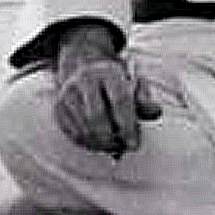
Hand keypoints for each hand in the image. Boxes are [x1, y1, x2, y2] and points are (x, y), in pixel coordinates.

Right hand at [54, 23, 160, 155]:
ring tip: (116, 147)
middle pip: (97, 117)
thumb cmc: (115, 79)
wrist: (84, 66)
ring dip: (101, 145)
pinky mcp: (59, 109)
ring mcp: (68, 94)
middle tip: (125, 148)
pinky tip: (101, 145)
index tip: (135, 144)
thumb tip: (156, 112)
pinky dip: (89, 144)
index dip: (128, 125)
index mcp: (108, 71)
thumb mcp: (132, 81)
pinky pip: (73, 134)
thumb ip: (145, 98)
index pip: (120, 100)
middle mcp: (85, 80)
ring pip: (84, 129)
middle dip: (112, 139)